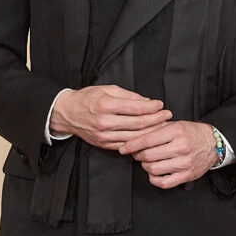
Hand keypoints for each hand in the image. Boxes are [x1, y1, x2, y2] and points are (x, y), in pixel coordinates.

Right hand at [51, 85, 170, 149]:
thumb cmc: (87, 98)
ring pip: (134, 137)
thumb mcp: (107, 89)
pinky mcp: (104, 144)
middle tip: (167, 115)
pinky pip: (126, 145)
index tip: (161, 104)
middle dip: (156, 120)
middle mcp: (104, 123)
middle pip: (138, 124)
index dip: (152, 107)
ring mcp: (104, 136)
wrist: (67, 114)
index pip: (136, 108)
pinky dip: (139, 141)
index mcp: (105, 106)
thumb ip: (128, 96)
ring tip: (162, 126)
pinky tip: (149, 136)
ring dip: (151, 132)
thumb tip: (147, 101)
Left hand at [119, 119, 216, 187]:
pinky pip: (163, 182)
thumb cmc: (192, 134)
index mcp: (176, 132)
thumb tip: (134, 134)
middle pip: (148, 155)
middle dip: (138, 156)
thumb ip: (156, 129)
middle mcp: (181, 147)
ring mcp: (184, 163)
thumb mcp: (175, 125)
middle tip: (137, 154)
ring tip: (148, 162)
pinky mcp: (187, 175)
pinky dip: (154, 179)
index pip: (147, 140)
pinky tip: (155, 173)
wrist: (213, 144)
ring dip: (146, 166)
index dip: (132, 145)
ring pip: (153, 169)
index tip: (124, 148)